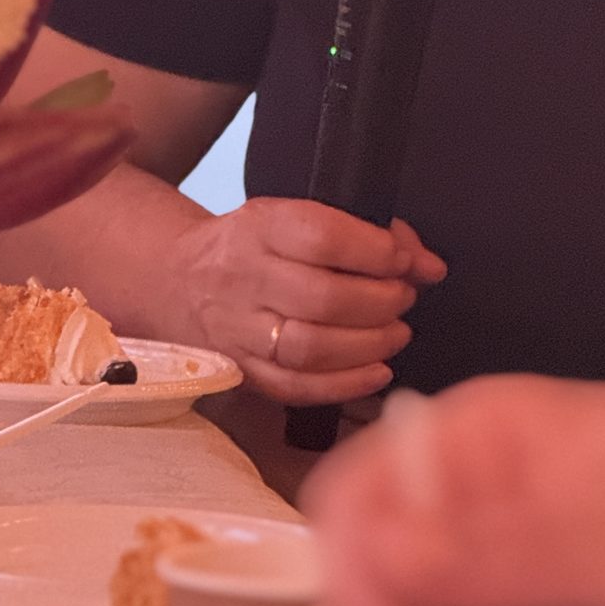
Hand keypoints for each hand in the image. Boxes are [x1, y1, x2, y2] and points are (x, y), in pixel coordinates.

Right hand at [166, 197, 444, 404]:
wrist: (177, 279)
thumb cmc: (253, 245)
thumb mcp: (291, 216)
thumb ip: (360, 233)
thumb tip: (427, 263)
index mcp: (259, 226)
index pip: (323, 236)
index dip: (376, 250)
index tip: (407, 258)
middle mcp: (244, 278)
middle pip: (322, 297)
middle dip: (381, 301)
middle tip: (405, 297)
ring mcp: (240, 331)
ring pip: (311, 347)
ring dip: (370, 343)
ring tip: (396, 332)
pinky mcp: (243, 372)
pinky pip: (297, 388)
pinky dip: (346, 384)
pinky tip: (378, 370)